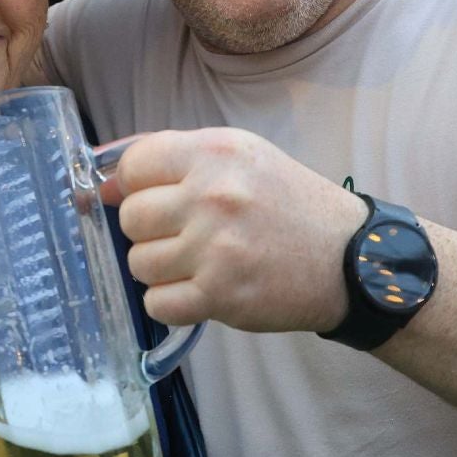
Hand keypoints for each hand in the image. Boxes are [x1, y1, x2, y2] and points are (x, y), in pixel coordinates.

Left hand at [105, 129, 365, 332]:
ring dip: (160, 269)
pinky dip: (172, 304)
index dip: (133, 185)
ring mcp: (216, 247)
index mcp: (216, 153)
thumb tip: (105, 183)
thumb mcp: (241, 157)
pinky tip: (200, 291)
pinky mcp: (221, 295)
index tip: (152, 198)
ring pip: (139, 263)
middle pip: (131, 217)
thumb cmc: (290, 205)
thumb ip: (174, 158)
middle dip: (149, 230)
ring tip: (196, 264)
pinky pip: (158, 304)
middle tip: (184, 235)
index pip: (134, 165)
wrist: (350, 258)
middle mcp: (213, 195)